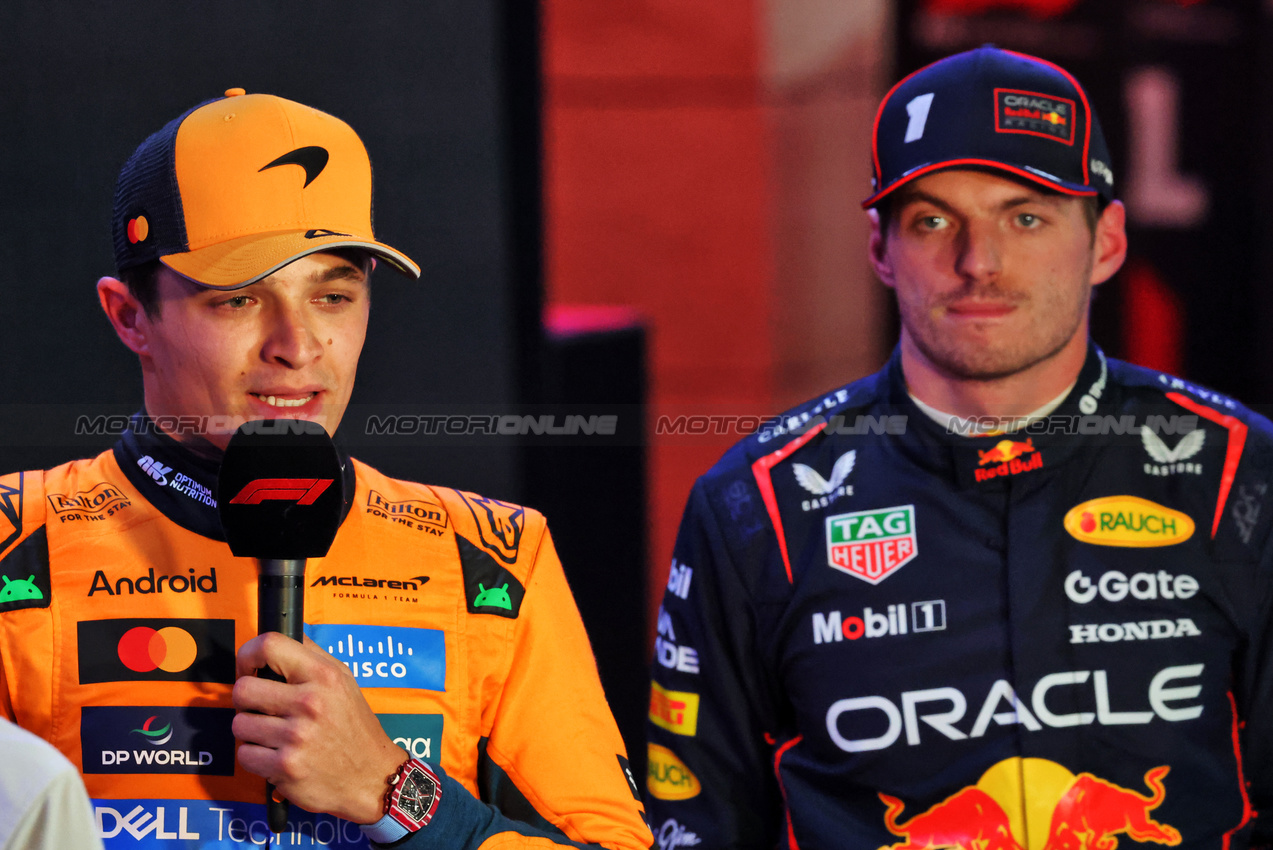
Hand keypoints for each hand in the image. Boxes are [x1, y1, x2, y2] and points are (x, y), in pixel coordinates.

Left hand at [232, 632, 405, 823]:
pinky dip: (256, 757)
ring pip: (240, 724)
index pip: (269, 645)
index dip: (247, 655)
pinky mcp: (285, 768)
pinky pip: (245, 755)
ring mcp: (296, 737)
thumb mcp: (344, 680)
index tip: (248, 667)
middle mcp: (310, 703)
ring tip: (274, 735)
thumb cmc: (354, 727)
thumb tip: (280, 638)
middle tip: (261, 708)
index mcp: (323, 676)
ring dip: (252, 732)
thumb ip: (312, 657)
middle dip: (246, 701)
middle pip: (243, 689)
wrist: (371, 776)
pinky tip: (277, 755)